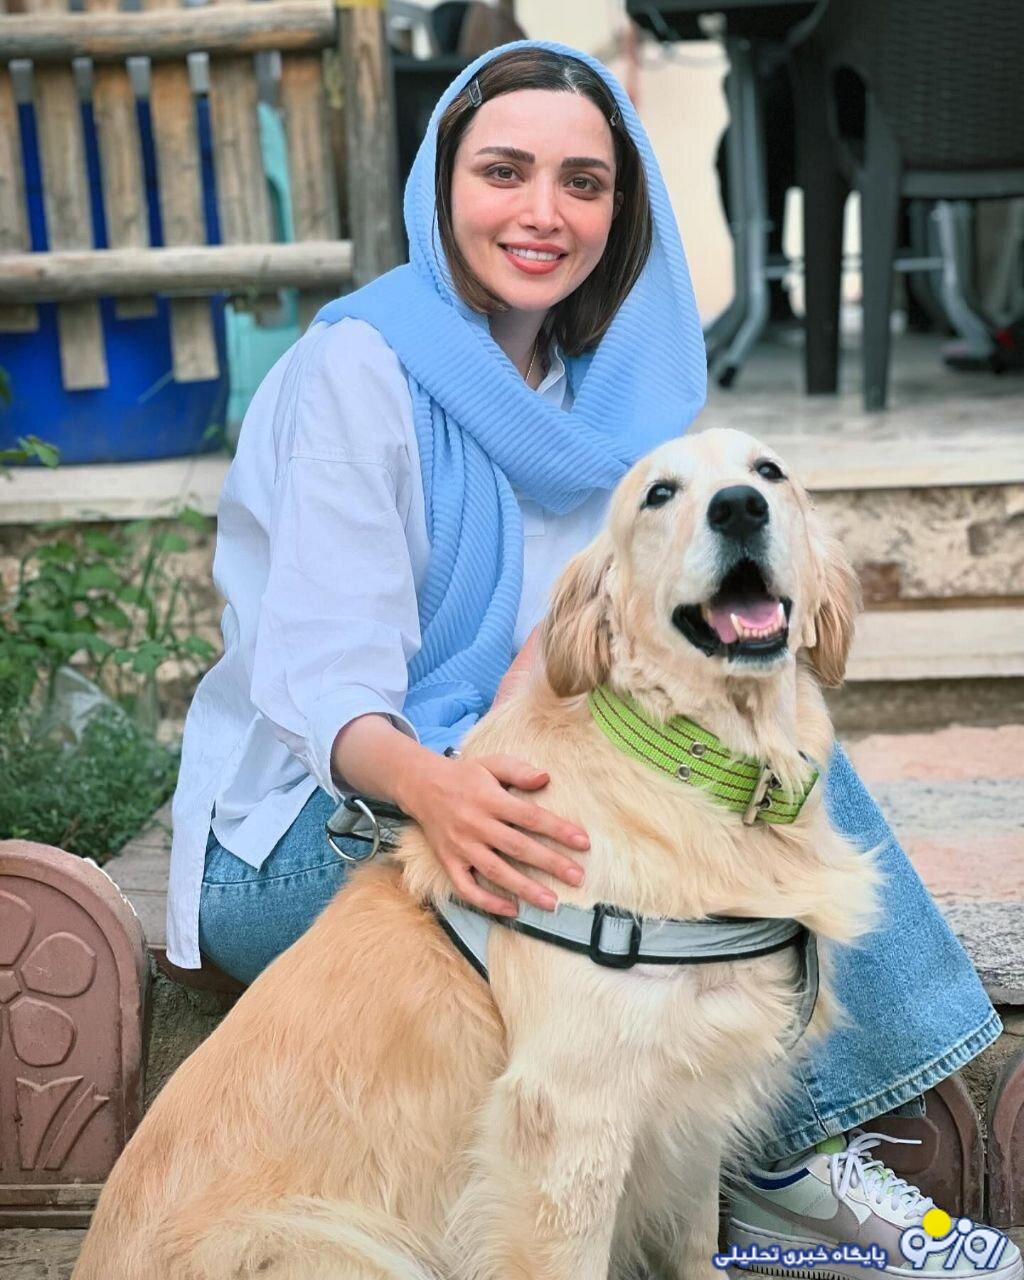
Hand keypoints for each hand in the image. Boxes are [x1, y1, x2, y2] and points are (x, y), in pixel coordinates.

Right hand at [398, 753, 588, 916]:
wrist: (421, 785)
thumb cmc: (465, 776)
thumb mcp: (491, 764)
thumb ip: (518, 771)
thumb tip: (546, 778)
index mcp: (489, 799)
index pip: (529, 816)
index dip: (557, 830)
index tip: (583, 842)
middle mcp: (475, 825)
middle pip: (517, 847)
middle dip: (550, 863)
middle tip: (577, 878)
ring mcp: (460, 846)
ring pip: (496, 872)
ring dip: (525, 889)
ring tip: (552, 903)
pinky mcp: (448, 862)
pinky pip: (466, 888)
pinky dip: (487, 902)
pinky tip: (512, 910)